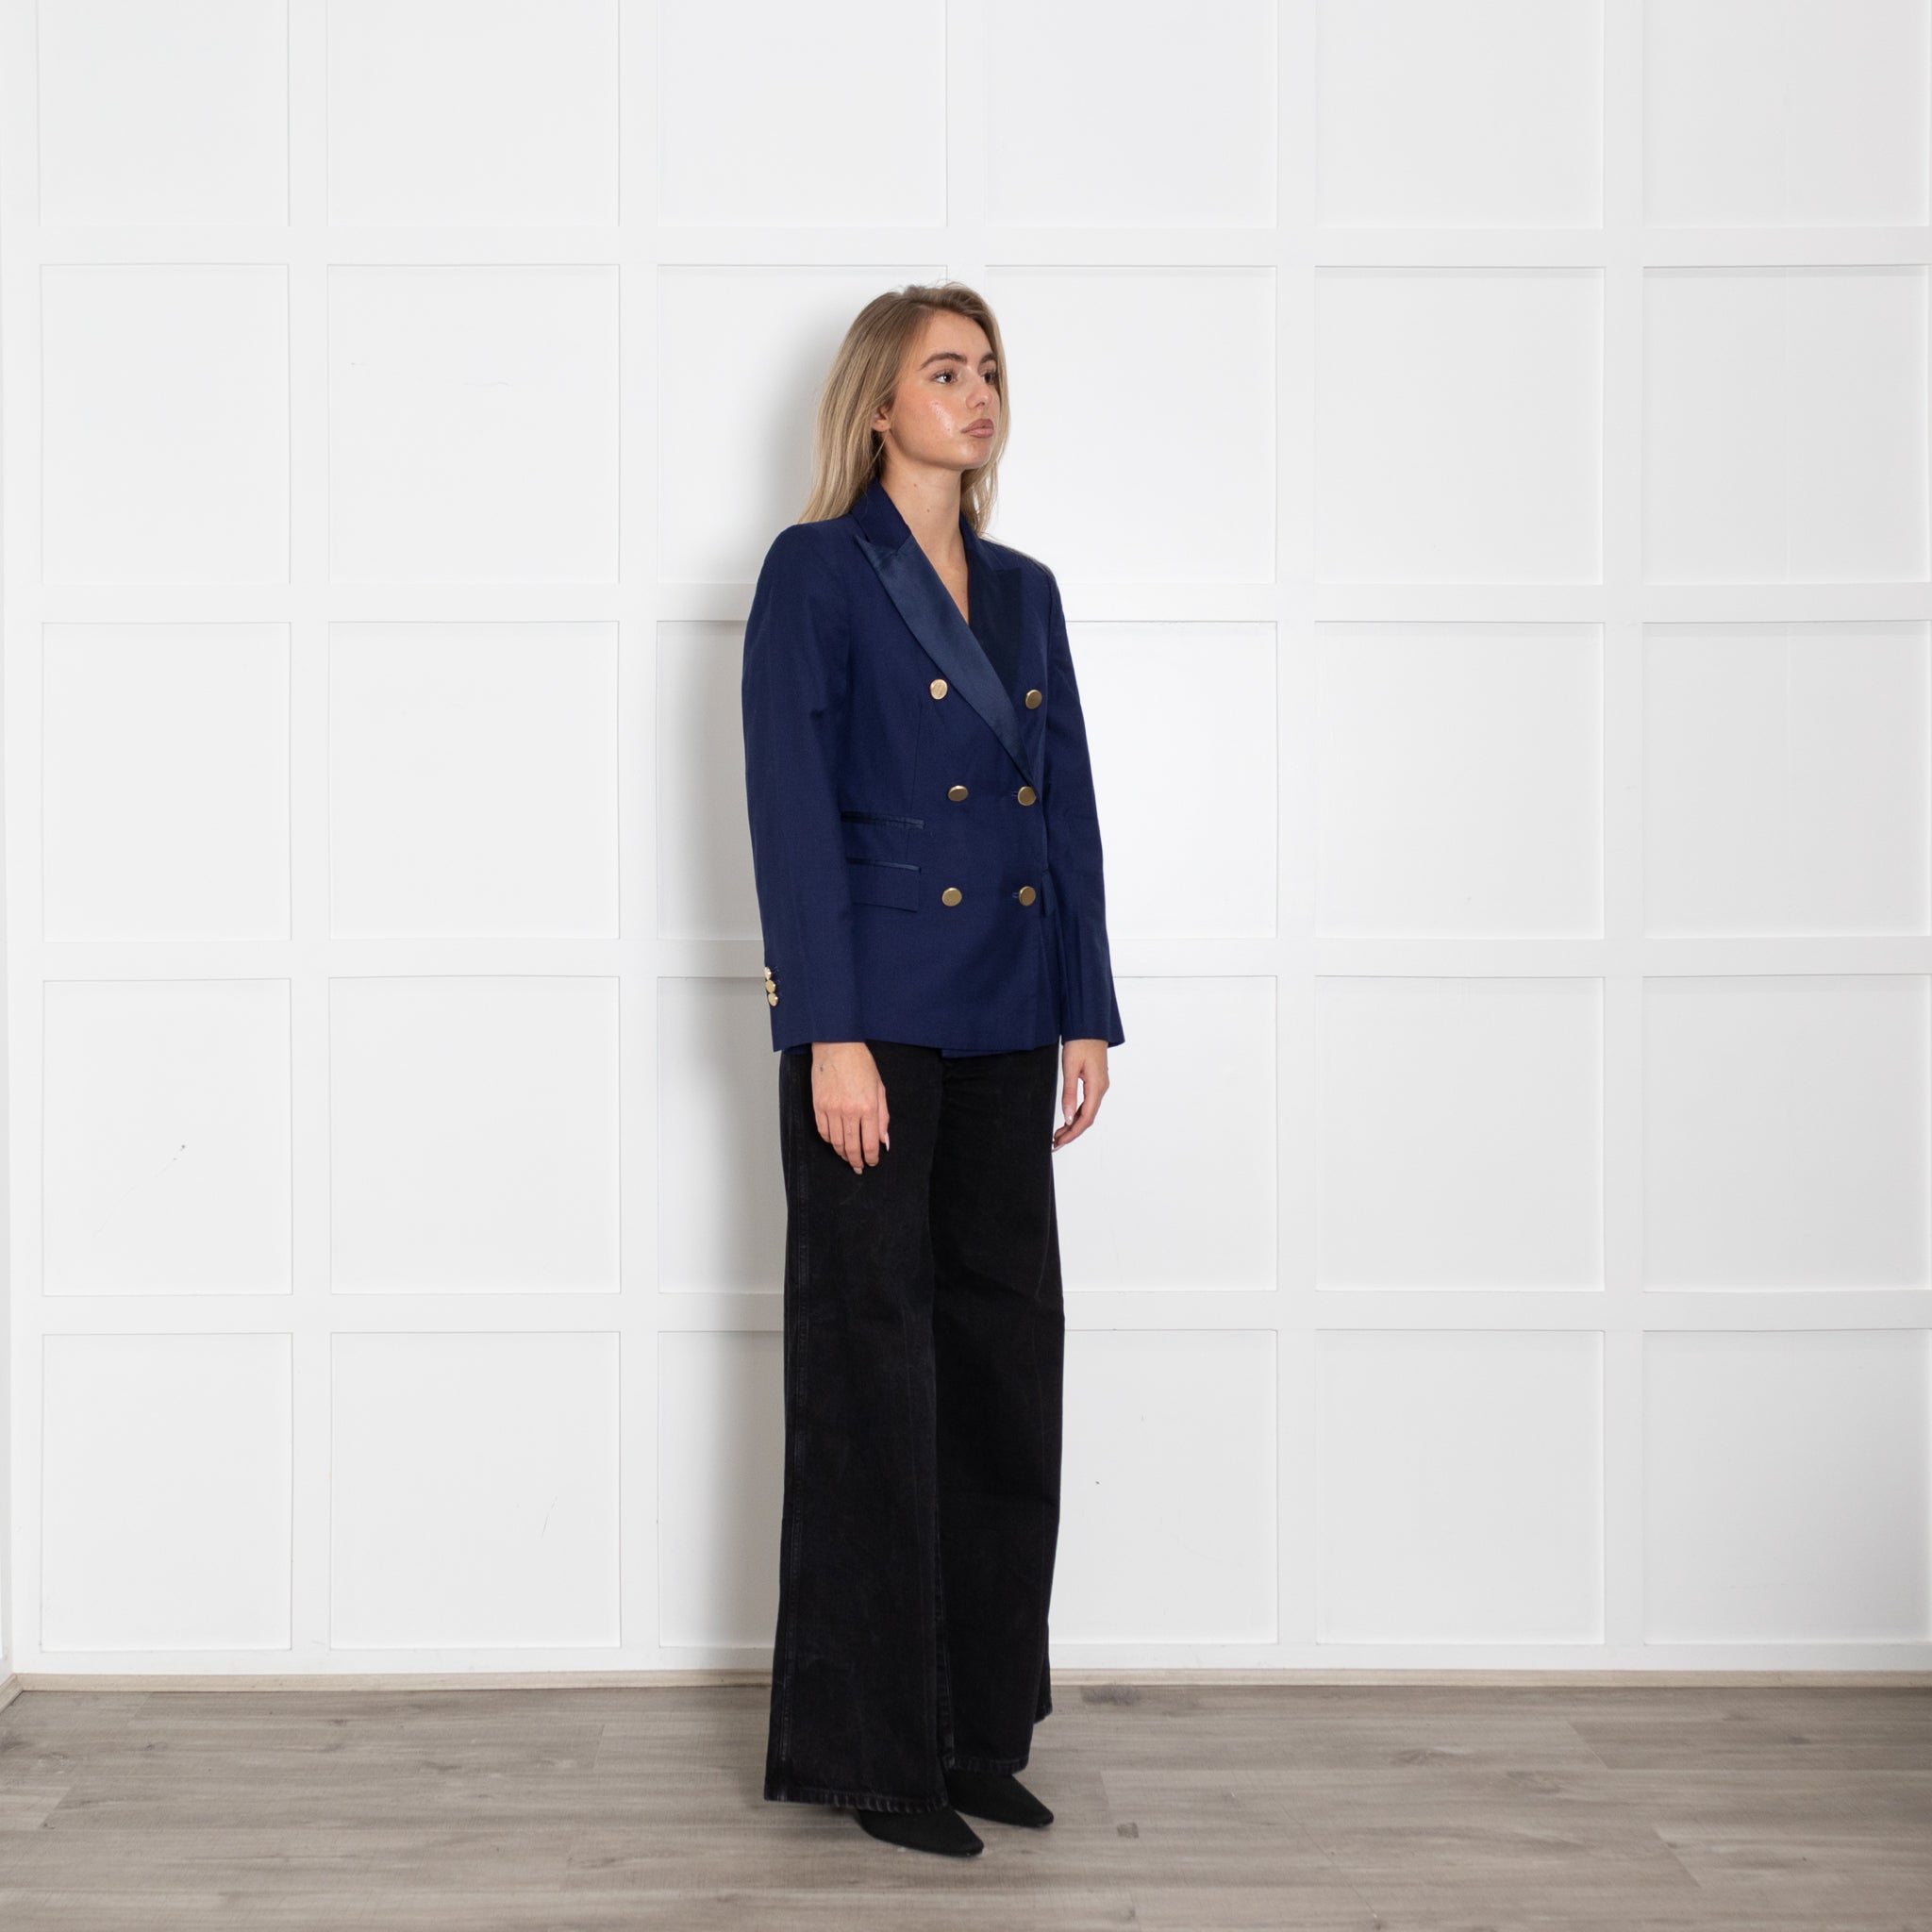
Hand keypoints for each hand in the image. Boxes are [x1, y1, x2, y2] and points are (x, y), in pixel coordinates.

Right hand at [810, 1041, 889, 1172]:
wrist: (837, 1046)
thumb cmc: (861, 1064)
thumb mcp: (879, 1088)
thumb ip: (883, 1117)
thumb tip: (885, 1141)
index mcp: (869, 1107)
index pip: (870, 1144)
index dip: (872, 1158)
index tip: (872, 1162)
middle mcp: (850, 1111)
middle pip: (852, 1147)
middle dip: (857, 1161)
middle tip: (859, 1167)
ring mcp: (832, 1109)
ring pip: (836, 1143)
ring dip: (843, 1154)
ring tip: (848, 1157)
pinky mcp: (818, 1106)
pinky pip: (823, 1132)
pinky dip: (830, 1141)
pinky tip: (835, 1142)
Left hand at [1052, 1039, 1108, 1149]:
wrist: (1090, 1025)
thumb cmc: (1080, 1042)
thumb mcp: (1071, 1068)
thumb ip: (1069, 1093)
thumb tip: (1068, 1117)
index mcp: (1097, 1087)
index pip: (1085, 1118)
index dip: (1072, 1133)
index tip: (1059, 1142)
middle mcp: (1101, 1089)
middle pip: (1088, 1118)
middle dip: (1072, 1133)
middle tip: (1055, 1142)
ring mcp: (1100, 1086)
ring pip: (1088, 1112)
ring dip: (1074, 1125)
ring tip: (1059, 1134)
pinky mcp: (1096, 1082)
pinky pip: (1089, 1104)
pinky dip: (1078, 1114)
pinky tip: (1068, 1118)